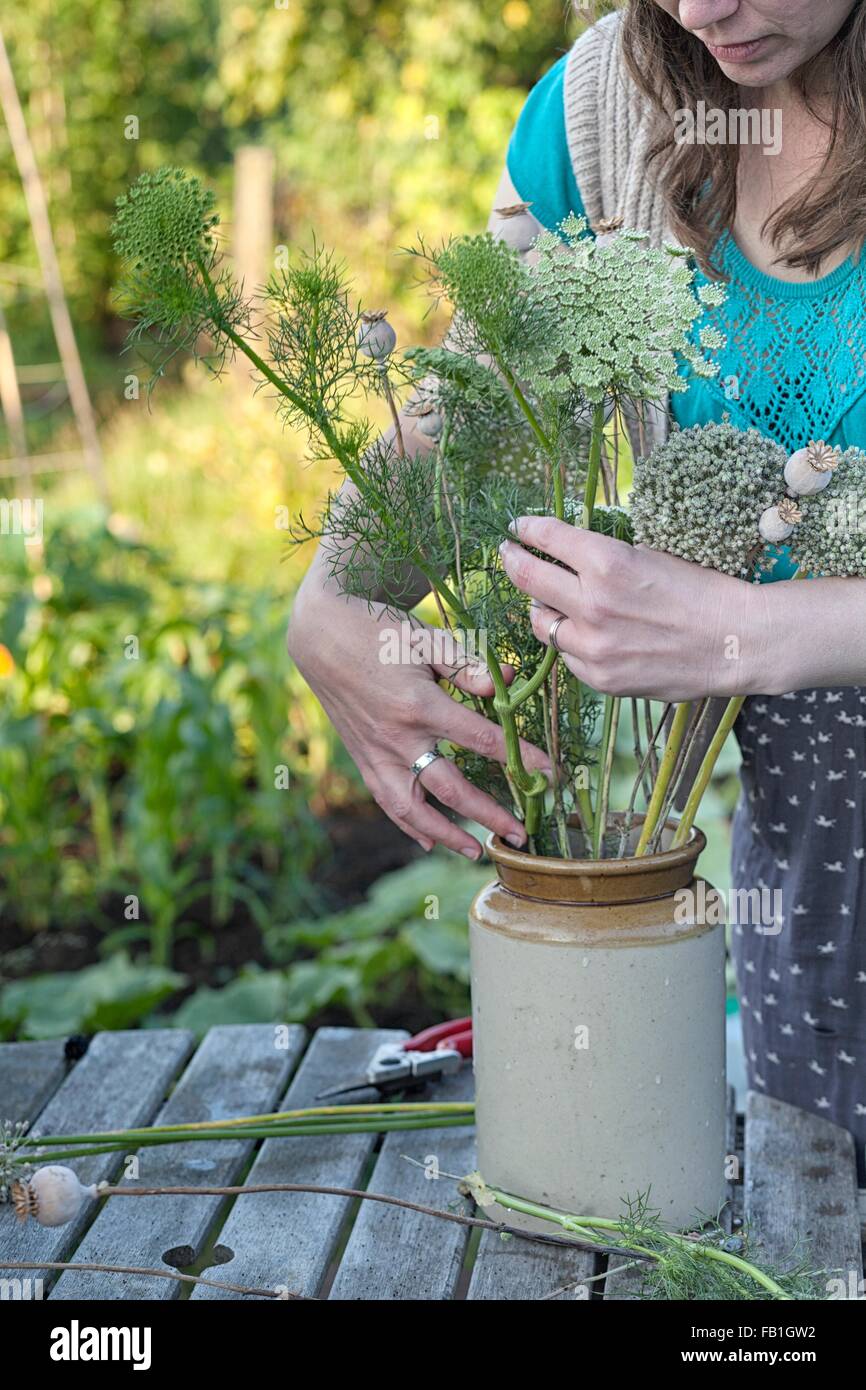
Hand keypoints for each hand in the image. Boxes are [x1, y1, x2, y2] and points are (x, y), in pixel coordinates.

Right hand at [287, 587, 550, 857]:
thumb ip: (467, 666)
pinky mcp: (363, 758)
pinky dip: (408, 824)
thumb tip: (508, 679)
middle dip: (488, 814)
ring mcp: (377, 753)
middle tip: (519, 834)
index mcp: (420, 705)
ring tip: (477, 852)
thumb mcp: (426, 638)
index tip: (549, 775)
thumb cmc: (378, 631)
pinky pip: (386, 800)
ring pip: (413, 808)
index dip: (519, 758)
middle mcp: (398, 738)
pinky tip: (427, 842)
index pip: (482, 740)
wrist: (321, 635)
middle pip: (450, 789)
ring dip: (446, 835)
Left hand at [499, 516, 771, 701]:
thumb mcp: (652, 556)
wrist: (737, 642)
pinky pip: (567, 656)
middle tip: (507, 554)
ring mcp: (593, 646)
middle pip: (527, 579)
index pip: (547, 537)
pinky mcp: (600, 677)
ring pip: (540, 623)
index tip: (517, 528)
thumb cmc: (703, 591)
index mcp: (607, 562)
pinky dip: (571, 643)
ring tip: (548, 603)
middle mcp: (592, 603)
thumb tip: (569, 552)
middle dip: (513, 561)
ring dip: (541, 609)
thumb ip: (605, 557)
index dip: (526, 530)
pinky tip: (587, 635)